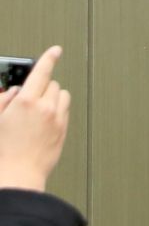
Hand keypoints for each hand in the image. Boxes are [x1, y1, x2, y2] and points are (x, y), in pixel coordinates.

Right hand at [0, 47, 69, 191]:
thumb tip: (13, 92)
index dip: (49, 58)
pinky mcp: (64, 130)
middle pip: (52, 84)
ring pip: (62, 96)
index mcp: (26, 102)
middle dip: (41, 87)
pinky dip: (57, 110)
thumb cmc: (2, 152)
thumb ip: (4, 101)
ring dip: (52, 97)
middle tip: (28, 98)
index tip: (55, 50)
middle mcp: (46, 108)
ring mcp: (57, 119)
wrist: (17, 175)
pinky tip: (44, 121)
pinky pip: (64, 111)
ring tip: (37, 109)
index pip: (42, 71)